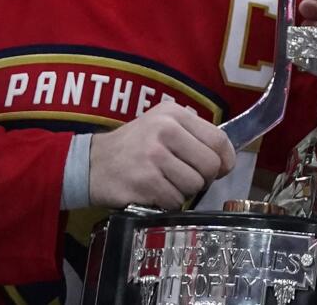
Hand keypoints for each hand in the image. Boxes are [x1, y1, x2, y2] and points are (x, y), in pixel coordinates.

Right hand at [88, 99, 235, 209]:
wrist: (91, 163)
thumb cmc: (134, 146)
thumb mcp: (162, 124)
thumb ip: (193, 134)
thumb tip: (225, 158)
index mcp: (174, 114)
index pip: (218, 140)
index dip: (225, 160)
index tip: (221, 169)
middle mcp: (165, 131)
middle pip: (210, 166)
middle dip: (204, 178)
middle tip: (187, 178)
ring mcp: (154, 156)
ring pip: (194, 185)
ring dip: (184, 191)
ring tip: (166, 182)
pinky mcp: (145, 182)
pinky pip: (175, 200)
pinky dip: (168, 202)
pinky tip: (153, 192)